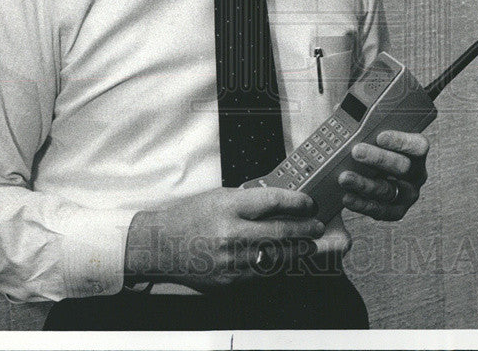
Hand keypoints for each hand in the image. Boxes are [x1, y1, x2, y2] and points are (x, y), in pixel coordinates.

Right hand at [124, 187, 324, 289]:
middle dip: (305, 229)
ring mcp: (231, 260)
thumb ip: (250, 201)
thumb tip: (283, 203)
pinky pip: (263, 273)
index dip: (297, 202)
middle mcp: (232, 233)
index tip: (309, 203)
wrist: (160, 246)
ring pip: (277, 256)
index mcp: (229, 206)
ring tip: (310, 244)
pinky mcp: (230, 280)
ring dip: (299, 250)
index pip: (274, 201)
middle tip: (317, 226)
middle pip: (281, 231)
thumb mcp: (220, 197)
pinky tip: (289, 260)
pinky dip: (279, 265)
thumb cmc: (190, 216)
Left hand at [338, 130, 428, 220]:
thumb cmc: (375, 146)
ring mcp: (407, 194)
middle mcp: (417, 173)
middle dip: (378, 159)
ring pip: (388, 190)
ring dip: (364, 184)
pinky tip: (347, 197)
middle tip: (356, 151)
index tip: (379, 136)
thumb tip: (346, 109)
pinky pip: (380, 210)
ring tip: (344, 177)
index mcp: (417, 151)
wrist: (374, 172)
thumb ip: (368, 123)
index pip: (417, 146)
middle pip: (402, 167)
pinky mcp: (396, 211)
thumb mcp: (375, 132)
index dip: (400, 141)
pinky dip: (362, 204)